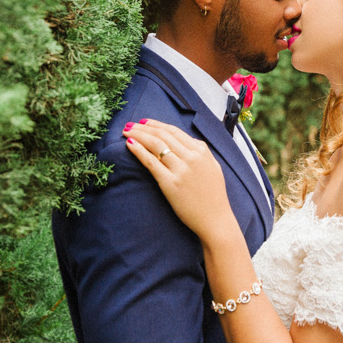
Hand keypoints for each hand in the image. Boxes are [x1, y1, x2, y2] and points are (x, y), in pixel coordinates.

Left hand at [123, 119, 238, 243]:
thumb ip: (200, 153)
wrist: (216, 219)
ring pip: (155, 145)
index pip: (174, 131)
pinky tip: (129, 144)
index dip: (157, 124)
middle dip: (144, 127)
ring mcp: (181, 170)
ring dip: (138, 135)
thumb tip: (184, 142)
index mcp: (201, 151)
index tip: (144, 122)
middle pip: (163, 135)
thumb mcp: (212, 167)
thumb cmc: (214, 196)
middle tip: (130, 124)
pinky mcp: (171, 183)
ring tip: (126, 131)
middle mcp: (192, 157)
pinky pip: (151, 162)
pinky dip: (138, 151)